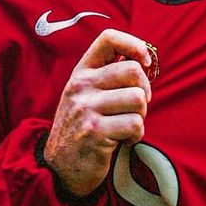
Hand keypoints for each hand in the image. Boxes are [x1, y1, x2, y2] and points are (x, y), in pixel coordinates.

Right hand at [44, 28, 152, 195]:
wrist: (60, 167)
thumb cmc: (83, 127)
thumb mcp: (86, 94)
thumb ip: (108, 75)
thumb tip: (143, 57)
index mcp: (82, 72)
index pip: (108, 38)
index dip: (135, 45)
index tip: (145, 63)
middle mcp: (81, 86)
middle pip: (133, 70)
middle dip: (145, 91)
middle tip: (137, 107)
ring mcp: (86, 108)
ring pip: (138, 99)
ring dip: (141, 115)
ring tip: (127, 125)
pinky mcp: (95, 132)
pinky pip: (135, 124)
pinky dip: (136, 135)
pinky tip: (123, 140)